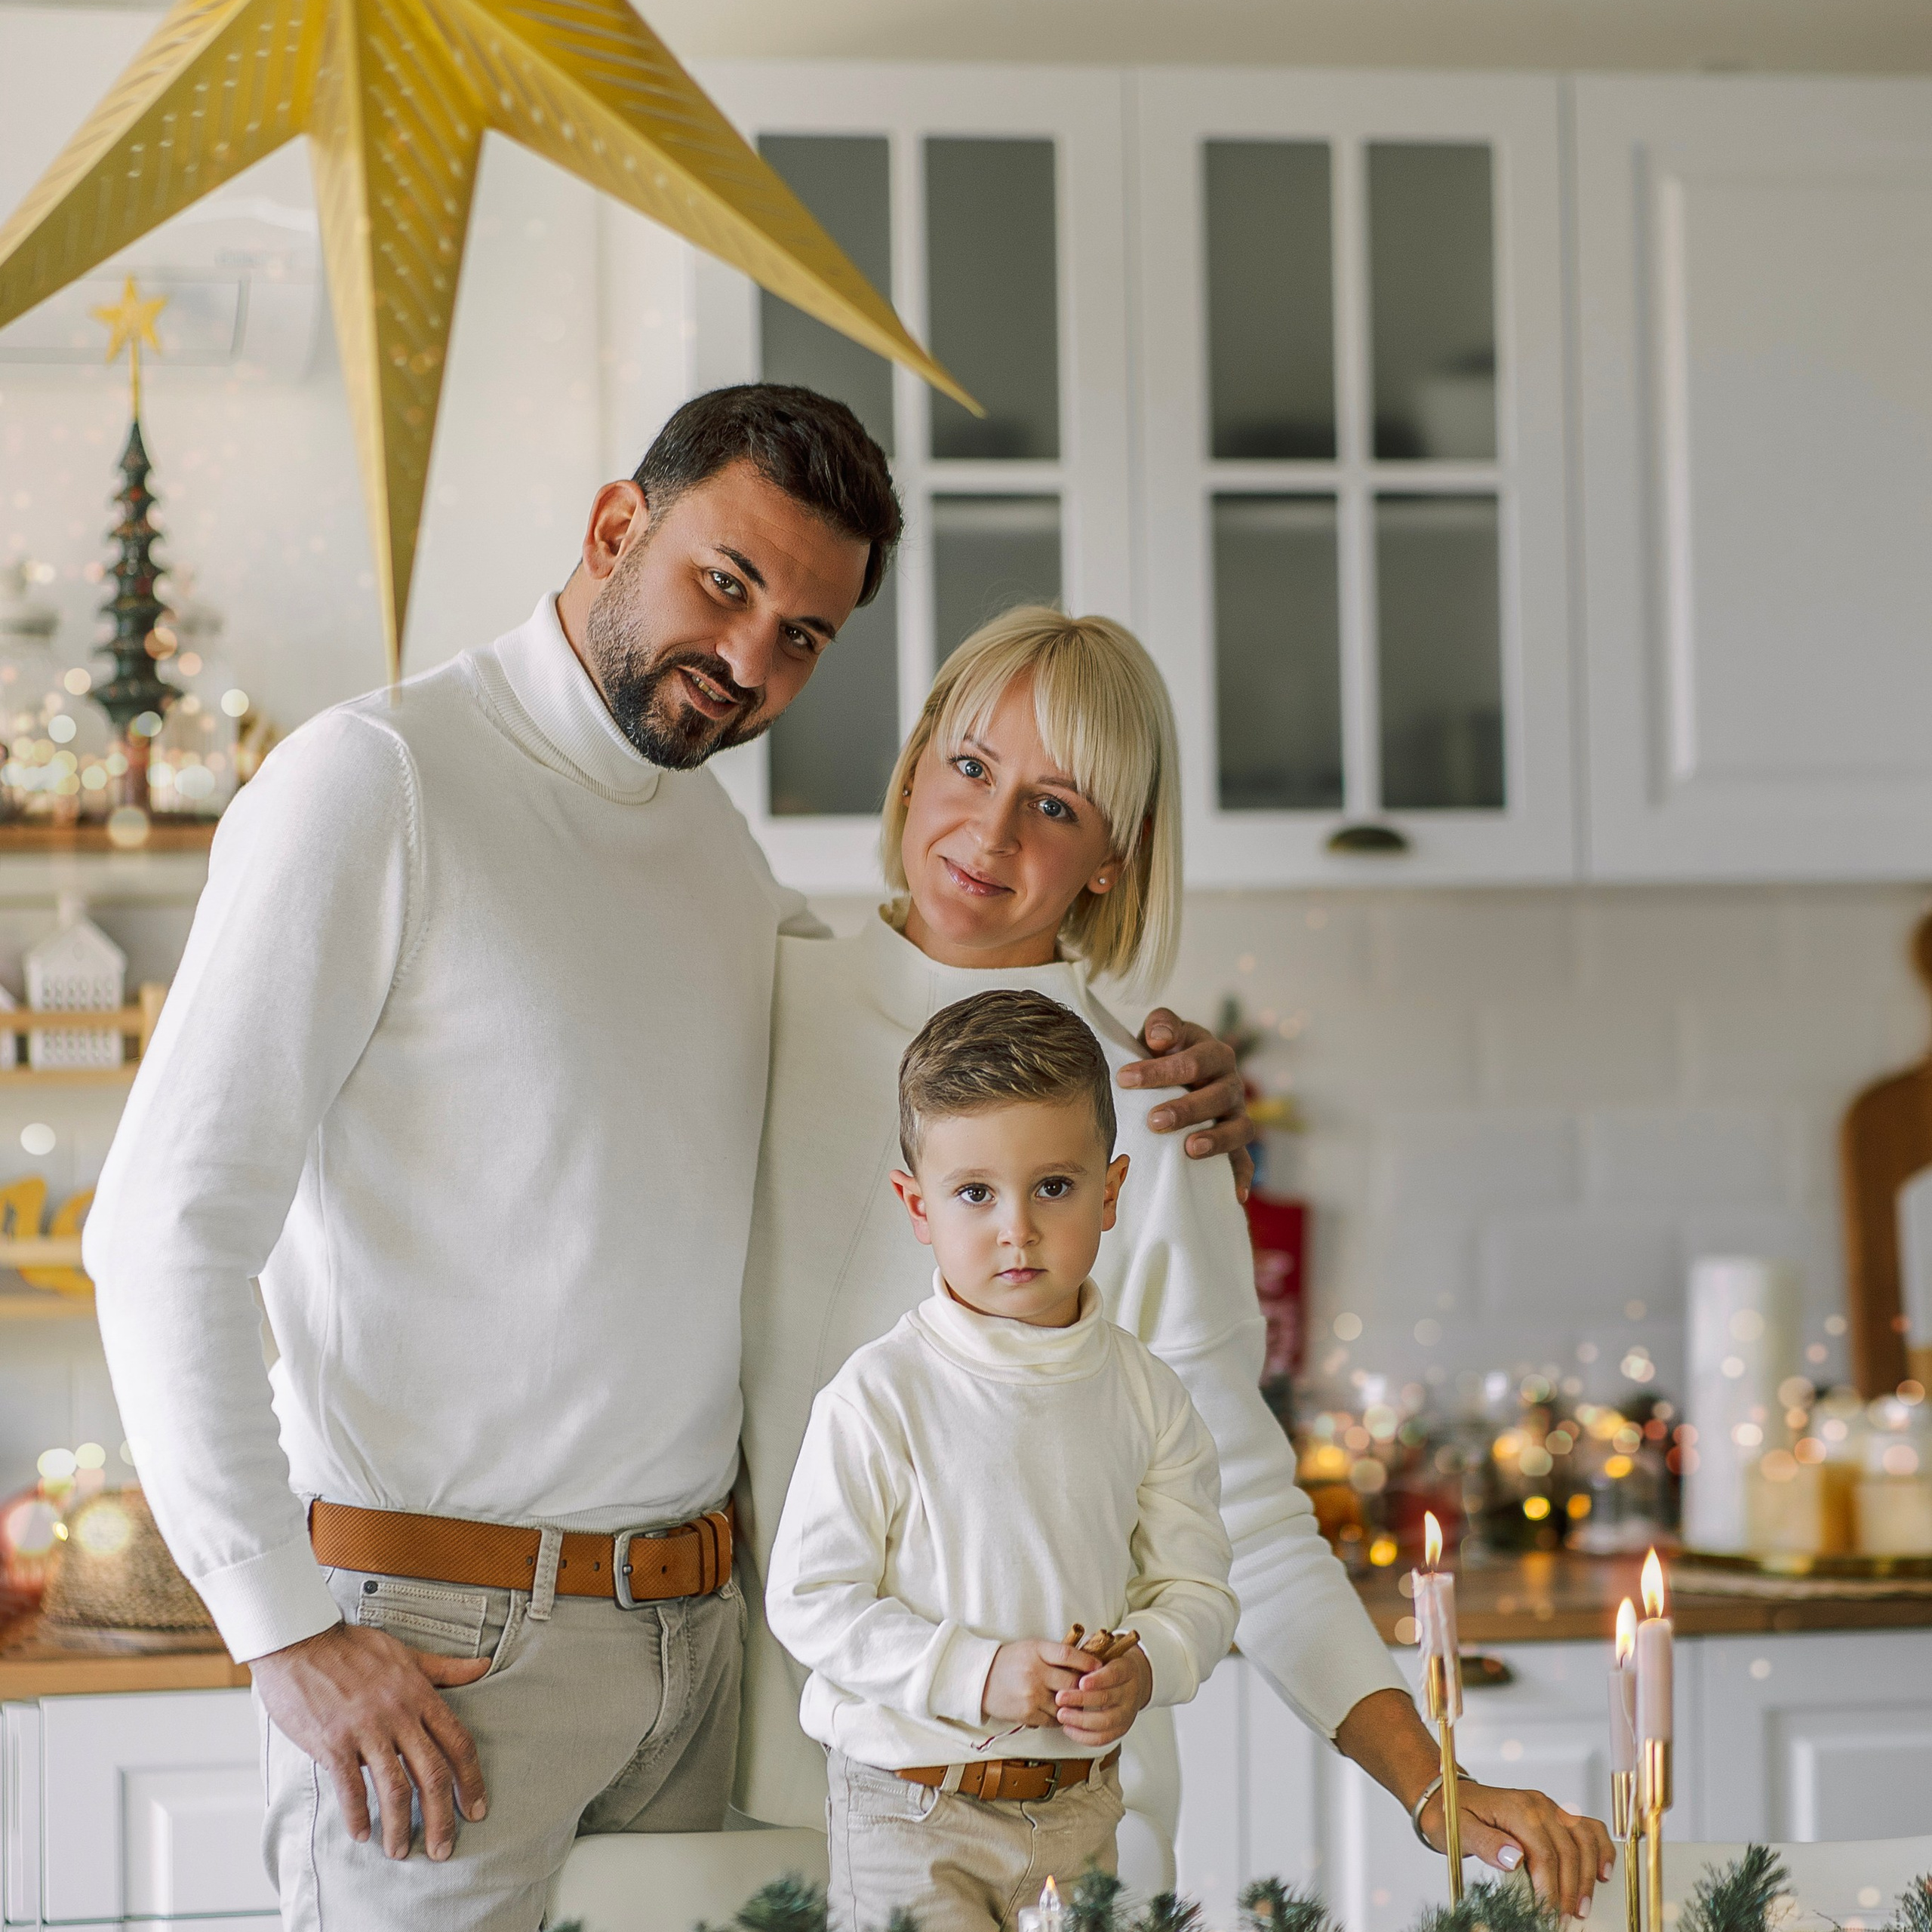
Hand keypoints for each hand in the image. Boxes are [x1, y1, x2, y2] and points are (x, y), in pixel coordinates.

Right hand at [251, 1621, 489, 1860]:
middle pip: (432, 1773)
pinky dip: (357, 1815)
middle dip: (442, 1816)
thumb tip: (483, 1665)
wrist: (301, 1641)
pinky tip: (361, 1833)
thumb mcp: (406, 1654)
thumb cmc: (353, 1648)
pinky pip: (350, 1788)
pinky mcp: (333, 1743)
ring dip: (399, 1826)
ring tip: (400, 1851)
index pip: (457, 1742)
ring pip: (394, 1788)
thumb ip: (444, 1669)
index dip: (472, 1779)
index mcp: (419, 1695)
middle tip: (444, 1848)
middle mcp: (399, 1715)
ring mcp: (366, 1730)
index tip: (477, 1809)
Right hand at [982, 1639, 1088, 1731]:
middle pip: (1072, 1683)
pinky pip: (1053, 1720)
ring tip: (1074, 1704)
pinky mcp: (1027, 1713)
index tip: (1098, 1667)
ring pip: (1065, 1705)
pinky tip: (1057, 1713)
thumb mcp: (1031, 1648)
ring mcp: (1031, 1694)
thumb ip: (1054, 1654)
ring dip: (1072, 1707)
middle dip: (1084, 1689)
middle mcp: (1035, 1672)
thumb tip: (1085, 1662)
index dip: (1087, 1661)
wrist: (981, 1679)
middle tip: (1090, 1691)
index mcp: (1037, 1651)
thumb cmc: (1010, 1661)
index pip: (1068, 1654)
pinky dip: (1059, 1719)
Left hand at [1052, 1642, 1151, 1748]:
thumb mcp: (1104, 1651)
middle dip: (1081, 1699)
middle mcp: (1130, 1692)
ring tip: (1061, 1715)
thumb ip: (1090, 1652)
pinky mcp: (1121, 1729)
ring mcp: (1127, 1713)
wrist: (1132, 1681)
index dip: (1098, 1679)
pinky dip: (1085, 1736)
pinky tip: (1068, 1728)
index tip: (1081, 1682)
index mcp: (1127, 1669)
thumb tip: (1069, 1653)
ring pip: (1106, 1721)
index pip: (1115, 1674)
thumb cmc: (1110, 1664)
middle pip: (1107, 1698)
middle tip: (1060, 1697)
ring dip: (1081, 1720)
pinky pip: (1104, 1738)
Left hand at [1121, 1011, 1255, 1198]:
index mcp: (1213, 1053)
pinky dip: (1242, 1176)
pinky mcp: (1236, 1141)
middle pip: (1218, 1095)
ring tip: (1189, 1150)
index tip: (1125, 1079)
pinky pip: (1244, 1160)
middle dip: (1186, 1108)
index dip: (1160, 1070)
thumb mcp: (1161, 1032)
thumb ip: (1160, 1024)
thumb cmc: (1165, 1053)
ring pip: (1238, 1128)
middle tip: (1154, 1120)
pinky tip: (1234, 1195)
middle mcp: (1230, 1083)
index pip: (1193, 1060)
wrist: (1180, 1072)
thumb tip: (1159, 1037)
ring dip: (1216, 1139)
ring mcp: (1236, 1114)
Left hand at [1418, 1777, 1615, 1920]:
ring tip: (1581, 1907)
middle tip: (1564, 1920)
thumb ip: (1485, 1843)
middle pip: (1568, 1852)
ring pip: (1584, 1841)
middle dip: (1571, 1891)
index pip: (1545, 1854)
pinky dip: (1600, 1849)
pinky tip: (1603, 1872)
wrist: (1449, 1798)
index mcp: (1517, 1809)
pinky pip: (1587, 1828)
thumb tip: (1515, 1857)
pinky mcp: (1554, 1814)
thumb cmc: (1453, 1816)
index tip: (1548, 1915)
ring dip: (1588, 1876)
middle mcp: (1538, 1805)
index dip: (1551, 1889)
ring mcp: (1549, 1807)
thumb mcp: (1459, 1831)